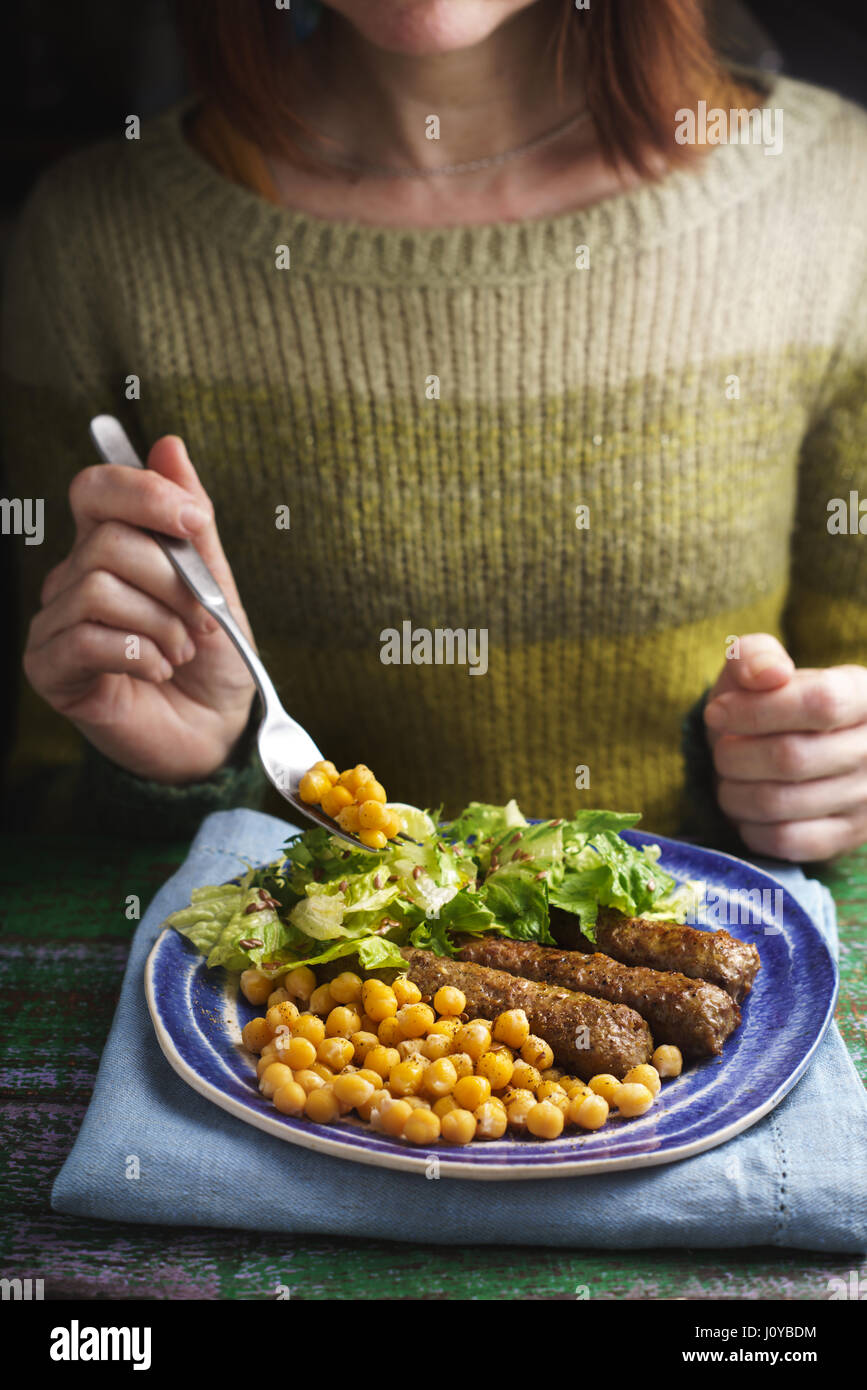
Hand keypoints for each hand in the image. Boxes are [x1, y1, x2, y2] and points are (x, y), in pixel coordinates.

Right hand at [23, 435, 255, 782]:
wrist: (217, 730)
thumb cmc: (215, 658)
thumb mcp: (215, 582)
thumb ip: (191, 521)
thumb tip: (169, 446)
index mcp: (111, 548)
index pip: (96, 489)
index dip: (143, 494)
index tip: (194, 523)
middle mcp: (75, 579)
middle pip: (107, 542)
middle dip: (171, 580)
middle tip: (200, 620)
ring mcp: (57, 624)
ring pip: (99, 588)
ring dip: (160, 623)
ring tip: (180, 651)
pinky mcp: (50, 669)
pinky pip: (86, 639)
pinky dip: (137, 653)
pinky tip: (156, 670)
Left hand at [703, 633, 866, 860]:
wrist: (784, 749)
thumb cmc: (767, 703)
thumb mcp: (758, 667)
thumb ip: (756, 656)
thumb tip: (769, 673)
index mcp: (863, 695)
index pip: (821, 703)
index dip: (757, 710)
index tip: (716, 712)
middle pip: (791, 758)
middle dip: (734, 755)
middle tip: (722, 750)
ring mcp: (866, 799)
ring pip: (781, 803)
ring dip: (733, 792)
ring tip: (728, 778)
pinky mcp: (847, 839)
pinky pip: (787, 841)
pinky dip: (750, 827)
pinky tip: (745, 809)